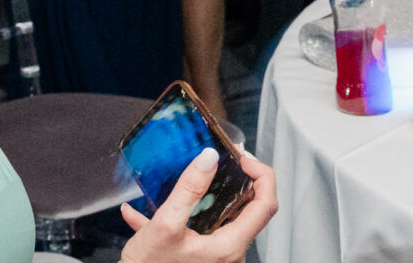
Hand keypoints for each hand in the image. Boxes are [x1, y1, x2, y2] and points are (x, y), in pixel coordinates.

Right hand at [118, 147, 277, 262]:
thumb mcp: (165, 224)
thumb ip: (189, 189)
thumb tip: (209, 159)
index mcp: (229, 247)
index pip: (265, 205)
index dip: (262, 175)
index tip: (243, 158)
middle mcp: (230, 255)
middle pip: (251, 210)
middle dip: (239, 180)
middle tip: (223, 160)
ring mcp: (219, 258)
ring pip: (227, 218)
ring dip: (209, 196)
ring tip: (188, 179)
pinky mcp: (203, 258)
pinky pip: (203, 230)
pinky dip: (184, 216)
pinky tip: (147, 213)